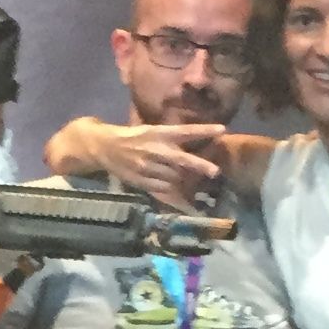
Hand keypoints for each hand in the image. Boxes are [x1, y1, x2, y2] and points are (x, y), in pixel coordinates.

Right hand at [92, 121, 226, 212]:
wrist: (106, 148)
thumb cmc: (133, 138)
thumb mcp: (152, 131)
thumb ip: (171, 138)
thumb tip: (197, 143)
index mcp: (159, 133)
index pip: (185, 131)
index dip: (203, 131)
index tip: (222, 130)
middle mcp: (155, 150)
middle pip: (181, 159)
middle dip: (199, 165)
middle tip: (216, 172)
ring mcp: (148, 167)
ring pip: (174, 177)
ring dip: (187, 181)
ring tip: (198, 188)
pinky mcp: (142, 181)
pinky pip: (163, 190)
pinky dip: (174, 194)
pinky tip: (183, 199)